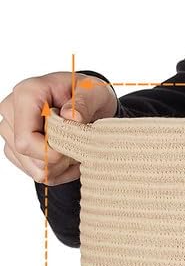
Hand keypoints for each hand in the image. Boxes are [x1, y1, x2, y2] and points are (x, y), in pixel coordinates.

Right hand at [0, 72, 116, 184]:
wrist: (84, 98)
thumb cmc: (86, 93)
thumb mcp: (93, 92)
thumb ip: (84, 103)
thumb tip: (72, 117)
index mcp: (26, 95)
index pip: (26, 140)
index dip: (51, 153)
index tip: (74, 149)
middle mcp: (11, 112)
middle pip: (28, 156)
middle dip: (60, 160)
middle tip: (81, 146)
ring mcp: (10, 131)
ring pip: (34, 169)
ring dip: (61, 167)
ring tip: (75, 149)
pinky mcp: (16, 147)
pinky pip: (38, 173)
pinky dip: (59, 171)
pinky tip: (69, 155)